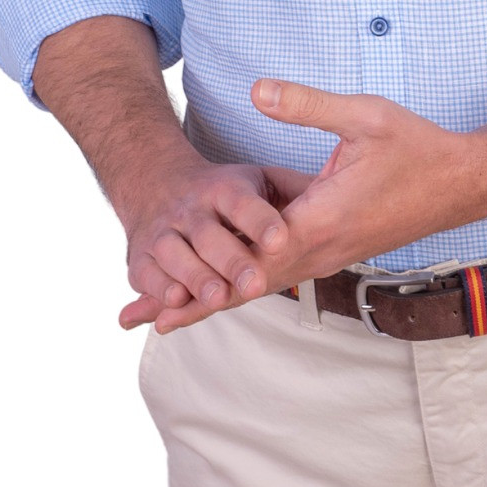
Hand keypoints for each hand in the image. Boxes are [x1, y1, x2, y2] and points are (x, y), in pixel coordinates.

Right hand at [118, 154, 313, 331]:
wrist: (156, 184)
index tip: (281, 238)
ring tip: (219, 297)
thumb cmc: (223, 193)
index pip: (242, 202)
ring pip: (176, 255)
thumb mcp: (259, 179)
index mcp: (223, 188)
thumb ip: (297, 191)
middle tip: (257, 283)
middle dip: (232, 261)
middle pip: (210, 236)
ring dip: (196, 278)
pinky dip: (157, 291)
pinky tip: (171, 307)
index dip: (260, 220)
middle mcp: (191, 209)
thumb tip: (345, 199)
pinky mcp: (141, 257)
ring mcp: (164, 232)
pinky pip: (147, 276)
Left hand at [143, 79, 486, 333]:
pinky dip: (245, 285)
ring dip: (215, 298)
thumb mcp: (364, 115)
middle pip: (248, 283)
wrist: (462, 182)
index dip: (206, 275)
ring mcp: (330, 254)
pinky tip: (224, 287)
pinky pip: (282, 275)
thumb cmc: (416, 146)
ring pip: (262, 284)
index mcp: (322, 218)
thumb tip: (255, 90)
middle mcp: (322, 247)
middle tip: (142, 319)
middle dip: (195, 300)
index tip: (165, 295)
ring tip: (167, 315)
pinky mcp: (335, 250)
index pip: (253, 254)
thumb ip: (306, 107)